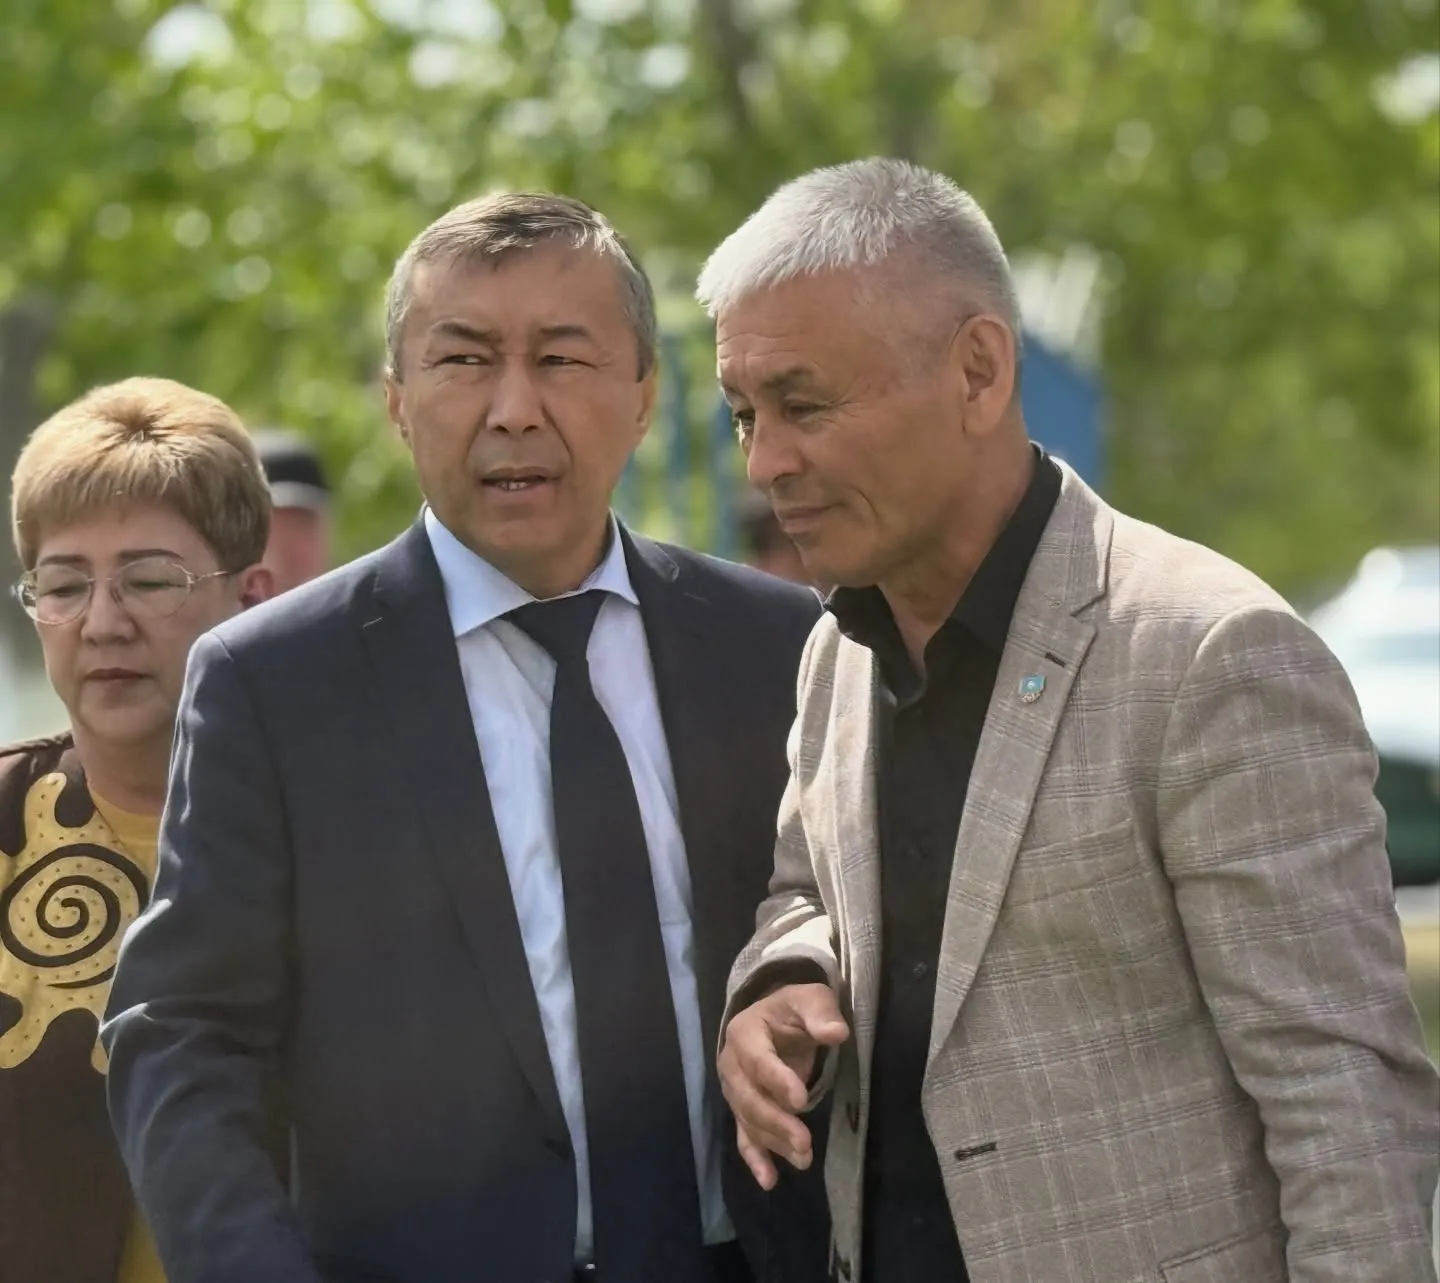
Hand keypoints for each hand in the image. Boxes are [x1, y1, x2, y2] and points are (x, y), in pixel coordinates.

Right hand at [718, 982, 849, 1189]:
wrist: (775, 1018)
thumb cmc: (793, 1009)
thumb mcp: (810, 998)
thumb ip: (820, 1012)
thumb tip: (836, 1032)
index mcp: (744, 1032)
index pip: (758, 1060)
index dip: (777, 1080)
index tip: (801, 1100)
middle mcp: (731, 1064)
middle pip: (748, 1098)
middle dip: (776, 1122)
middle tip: (805, 1142)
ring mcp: (734, 1090)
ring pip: (749, 1121)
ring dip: (774, 1143)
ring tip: (804, 1158)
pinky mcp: (742, 1110)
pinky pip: (744, 1136)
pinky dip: (755, 1159)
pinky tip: (770, 1180)